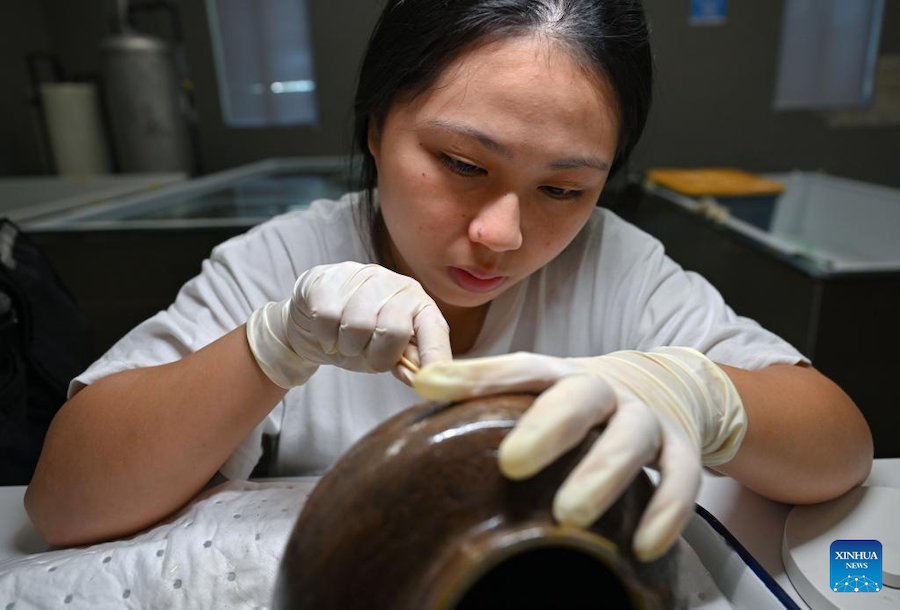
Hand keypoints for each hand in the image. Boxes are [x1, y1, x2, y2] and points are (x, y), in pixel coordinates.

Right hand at [247, 262, 450, 387]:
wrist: (315, 316)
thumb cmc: (361, 337)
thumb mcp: (388, 352)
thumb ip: (408, 363)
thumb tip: (424, 380)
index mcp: (420, 305)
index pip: (434, 330)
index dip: (436, 356)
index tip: (433, 382)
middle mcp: (397, 285)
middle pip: (393, 330)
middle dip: (376, 355)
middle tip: (364, 353)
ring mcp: (363, 277)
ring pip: (357, 325)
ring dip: (348, 346)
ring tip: (345, 341)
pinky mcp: (330, 279)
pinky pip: (328, 318)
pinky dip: (325, 336)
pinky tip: (328, 331)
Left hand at [412, 348, 745, 560]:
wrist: (669, 381)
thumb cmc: (585, 397)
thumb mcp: (545, 388)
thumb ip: (494, 396)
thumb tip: (420, 400)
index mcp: (562, 374)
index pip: (519, 367)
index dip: (475, 374)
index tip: (428, 384)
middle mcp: (604, 389)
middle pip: (579, 397)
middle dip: (547, 427)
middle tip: (512, 463)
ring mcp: (646, 417)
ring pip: (630, 438)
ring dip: (602, 473)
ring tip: (569, 515)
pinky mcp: (681, 447)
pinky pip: (681, 477)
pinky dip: (666, 511)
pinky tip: (642, 546)